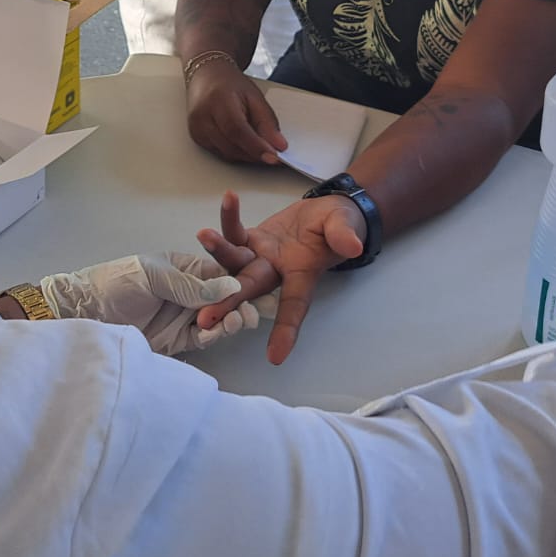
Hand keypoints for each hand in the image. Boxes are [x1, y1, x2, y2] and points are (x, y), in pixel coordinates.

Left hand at [39, 252, 277, 355]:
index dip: (239, 279)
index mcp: (187, 268)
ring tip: (240, 320)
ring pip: (219, 319)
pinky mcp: (180, 339)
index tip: (257, 285)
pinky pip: (206, 337)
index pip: (221, 273)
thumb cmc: (116, 283)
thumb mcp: (153, 276)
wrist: (85, 315)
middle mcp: (191, 292)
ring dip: (231, 319)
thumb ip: (191, 285)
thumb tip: (231, 286)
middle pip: (226, 298)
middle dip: (241, 302)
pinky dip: (216, 335)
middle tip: (252, 309)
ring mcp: (186, 316)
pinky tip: (222, 330)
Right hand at [185, 61, 286, 165]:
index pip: (237, 130)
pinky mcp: (197, 138)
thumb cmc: (229, 84)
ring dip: (246, 154)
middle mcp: (203, 116)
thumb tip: (278, 146)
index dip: (255, 146)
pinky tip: (243, 142)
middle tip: (273, 152)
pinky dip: (235, 152)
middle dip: (254, 153)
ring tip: (258, 142)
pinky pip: (220, 153)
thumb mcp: (255, 97)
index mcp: (218, 100)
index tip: (273, 156)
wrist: (207, 77)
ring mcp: (197, 129)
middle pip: (231, 146)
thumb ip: (267, 122)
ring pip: (227, 154)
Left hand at [196, 189, 364, 364]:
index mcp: (302, 275)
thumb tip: (352, 245)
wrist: (327, 213)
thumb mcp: (346, 227)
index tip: (275, 358)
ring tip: (203, 234)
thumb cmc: (340, 226)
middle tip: (205, 317)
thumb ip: (344, 236)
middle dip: (228, 301)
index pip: (293, 306)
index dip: (286, 330)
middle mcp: (276, 271)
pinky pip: (236, 231)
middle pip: (250, 288)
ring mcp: (260, 256)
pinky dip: (230, 216)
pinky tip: (230, 198)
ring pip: (235, 259)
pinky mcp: (251, 239)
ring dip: (218, 249)